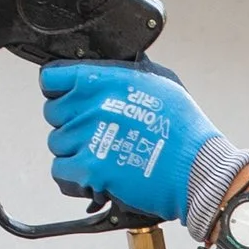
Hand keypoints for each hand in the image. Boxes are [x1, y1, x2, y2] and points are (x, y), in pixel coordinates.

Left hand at [41, 60, 233, 226]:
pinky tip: (96, 174)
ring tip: (104, 155)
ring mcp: (87, 137)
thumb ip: (128, 74)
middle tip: (97, 132)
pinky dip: (75, 176)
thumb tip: (114, 71)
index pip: (52, 78)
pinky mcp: (89, 169)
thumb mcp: (160, 82)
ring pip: (57, 144)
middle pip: (52, 113)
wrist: (196, 170)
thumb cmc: (184, 129)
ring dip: (75, 151)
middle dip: (71, 123)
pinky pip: (61, 171)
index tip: (71, 100)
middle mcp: (90, 105)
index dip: (59, 90)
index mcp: (103, 80)